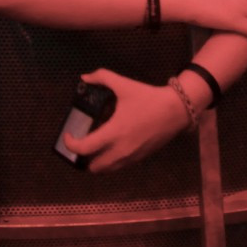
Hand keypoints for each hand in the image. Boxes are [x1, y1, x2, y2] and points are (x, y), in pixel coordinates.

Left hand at [62, 69, 189, 172]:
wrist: (177, 109)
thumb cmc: (149, 98)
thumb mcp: (125, 85)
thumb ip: (103, 77)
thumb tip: (84, 77)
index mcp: (113, 132)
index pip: (83, 148)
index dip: (70, 144)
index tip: (69, 136)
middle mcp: (120, 149)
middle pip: (93, 167)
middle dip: (84, 159)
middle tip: (84, 144)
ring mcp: (131, 156)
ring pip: (107, 170)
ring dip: (98, 162)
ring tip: (97, 148)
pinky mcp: (141, 157)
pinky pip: (120, 166)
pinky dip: (112, 161)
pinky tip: (115, 147)